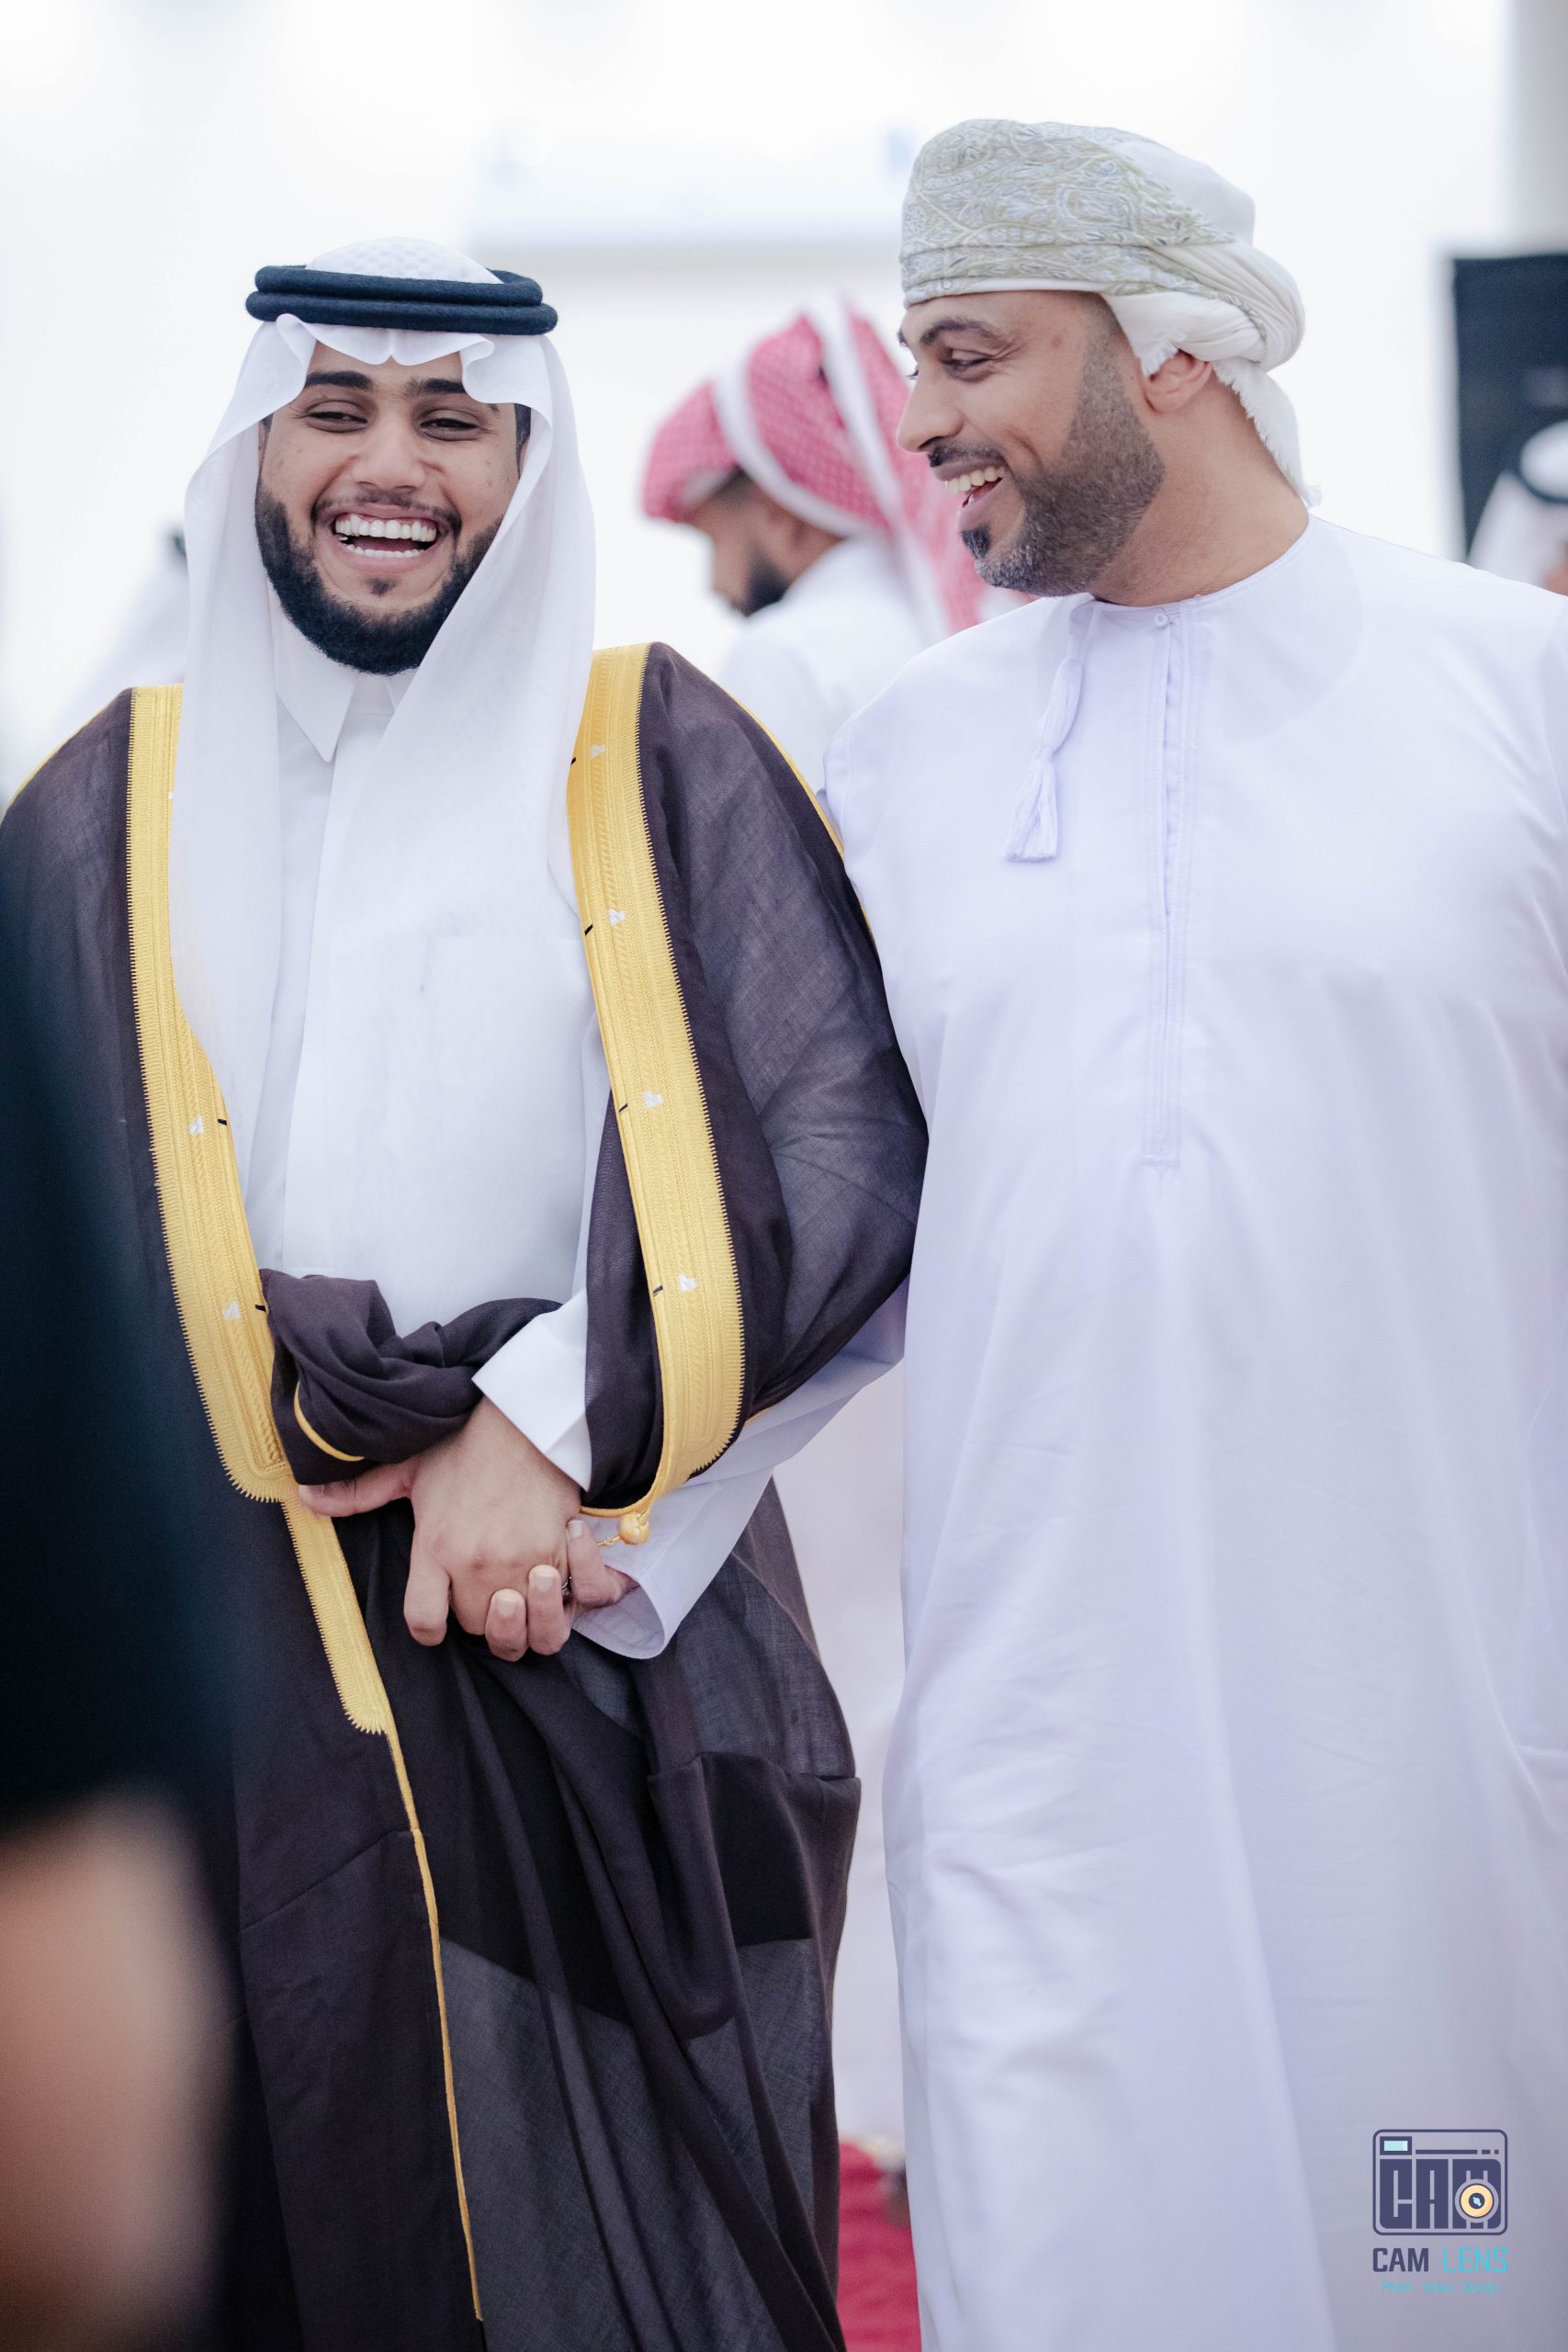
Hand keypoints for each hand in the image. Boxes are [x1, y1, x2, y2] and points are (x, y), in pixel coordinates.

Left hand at [299, 1399, 638, 1656]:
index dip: (430, 1628)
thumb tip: (304, 1496)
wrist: (524, 1415)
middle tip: (481, 1591)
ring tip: (522, 1598)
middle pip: (478, 1631)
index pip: (425, 1623)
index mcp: (436, 1548)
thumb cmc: (464, 1442)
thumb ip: (357, 1492)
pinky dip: (575, 1600)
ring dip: (527, 1626)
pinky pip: (578, 1601)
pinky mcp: (562, 1552)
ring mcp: (525, 1561)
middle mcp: (479, 1564)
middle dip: (478, 1620)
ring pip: (529, 1633)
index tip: (439, 1614)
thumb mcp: (406, 1466)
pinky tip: (563, 1580)